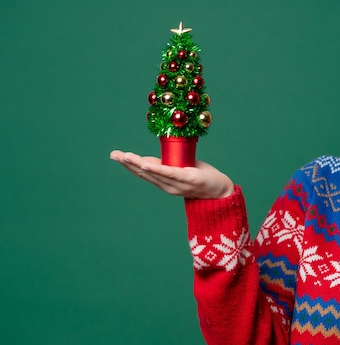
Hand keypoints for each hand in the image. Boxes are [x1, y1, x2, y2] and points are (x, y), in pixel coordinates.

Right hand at [110, 150, 234, 198]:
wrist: (220, 190)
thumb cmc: (200, 177)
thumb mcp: (180, 168)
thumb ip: (167, 164)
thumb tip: (152, 157)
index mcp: (165, 182)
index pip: (143, 172)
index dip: (129, 164)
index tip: (115, 155)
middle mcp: (168, 185)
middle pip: (144, 173)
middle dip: (128, 163)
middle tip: (114, 154)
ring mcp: (177, 184)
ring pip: (154, 173)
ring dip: (138, 164)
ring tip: (126, 157)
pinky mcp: (188, 179)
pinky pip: (170, 173)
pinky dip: (157, 169)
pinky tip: (146, 164)